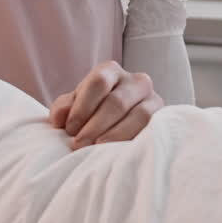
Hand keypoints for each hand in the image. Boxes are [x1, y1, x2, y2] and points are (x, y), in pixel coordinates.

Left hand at [48, 60, 163, 149]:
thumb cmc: (92, 113)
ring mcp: (154, 98)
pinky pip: (152, 128)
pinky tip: (119, 151)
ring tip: (97, 149)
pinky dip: (133, 139)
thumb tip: (57, 119)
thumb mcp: (75, 107)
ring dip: (115, 135)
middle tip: (78, 145)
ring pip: (139, 115)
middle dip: (95, 125)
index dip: (83, 106)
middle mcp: (136, 80)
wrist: (118, 125)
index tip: (69, 129)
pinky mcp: (164, 119)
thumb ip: (63, 108)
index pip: (98, 82)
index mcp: (111, 71)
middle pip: (117, 101)